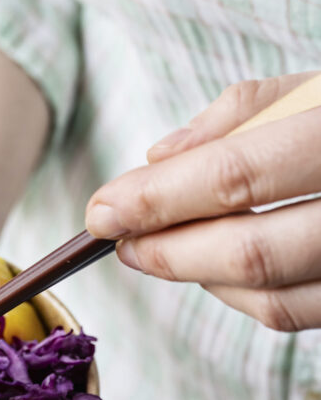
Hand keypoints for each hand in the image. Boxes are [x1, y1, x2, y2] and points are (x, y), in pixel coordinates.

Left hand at [85, 72, 320, 331]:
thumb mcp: (312, 86)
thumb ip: (235, 117)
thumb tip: (155, 161)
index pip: (238, 178)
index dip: (156, 201)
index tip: (100, 212)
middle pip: (253, 253)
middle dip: (169, 252)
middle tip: (120, 240)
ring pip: (273, 297)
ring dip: (198, 278)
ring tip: (159, 248)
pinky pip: (297, 314)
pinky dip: (239, 296)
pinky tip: (213, 266)